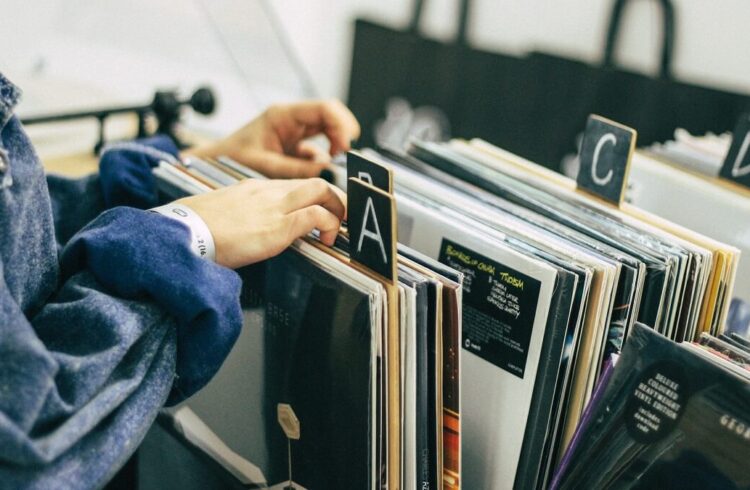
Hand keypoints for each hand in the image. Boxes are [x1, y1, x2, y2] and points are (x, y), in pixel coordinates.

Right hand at [177, 178, 345, 268]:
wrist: (182, 233)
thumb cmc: (193, 228)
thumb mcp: (221, 214)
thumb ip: (240, 216)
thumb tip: (245, 230)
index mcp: (253, 188)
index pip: (293, 185)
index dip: (313, 197)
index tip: (319, 211)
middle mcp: (267, 191)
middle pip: (315, 182)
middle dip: (335, 199)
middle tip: (339, 218)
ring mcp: (274, 207)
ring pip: (322, 191)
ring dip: (337, 210)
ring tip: (336, 230)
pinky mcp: (278, 226)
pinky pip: (315, 216)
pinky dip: (328, 225)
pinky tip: (325, 240)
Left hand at [184, 100, 360, 178]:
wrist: (212, 164)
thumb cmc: (231, 159)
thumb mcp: (265, 165)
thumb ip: (296, 169)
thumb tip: (327, 171)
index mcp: (283, 116)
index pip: (324, 109)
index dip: (341, 124)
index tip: (347, 146)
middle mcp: (291, 120)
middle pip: (331, 117)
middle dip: (343, 135)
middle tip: (345, 156)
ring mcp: (294, 132)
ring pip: (328, 132)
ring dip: (335, 148)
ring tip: (332, 167)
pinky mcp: (294, 147)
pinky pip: (318, 149)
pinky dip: (323, 161)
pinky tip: (317, 172)